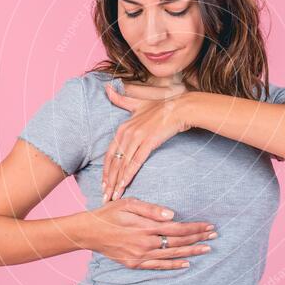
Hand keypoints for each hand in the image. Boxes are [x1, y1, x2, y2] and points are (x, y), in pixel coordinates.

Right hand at [84, 197, 216, 268]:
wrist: (88, 232)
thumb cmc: (108, 213)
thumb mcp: (128, 203)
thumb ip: (151, 209)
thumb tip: (172, 215)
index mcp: (146, 227)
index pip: (177, 229)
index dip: (195, 228)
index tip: (209, 225)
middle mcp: (145, 244)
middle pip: (178, 242)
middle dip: (198, 238)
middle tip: (215, 235)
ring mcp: (140, 256)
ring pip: (172, 255)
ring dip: (191, 252)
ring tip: (207, 248)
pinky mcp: (134, 263)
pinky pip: (158, 266)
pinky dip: (173, 266)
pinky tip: (186, 263)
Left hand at [101, 82, 191, 201]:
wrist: (181, 108)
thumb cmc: (161, 107)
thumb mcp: (138, 103)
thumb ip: (121, 99)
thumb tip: (107, 87)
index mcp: (123, 127)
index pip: (109, 153)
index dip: (105, 171)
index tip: (103, 184)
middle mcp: (126, 132)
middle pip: (113, 162)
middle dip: (108, 181)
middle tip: (105, 197)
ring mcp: (137, 137)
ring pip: (122, 164)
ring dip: (116, 182)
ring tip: (113, 197)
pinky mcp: (149, 142)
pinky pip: (135, 162)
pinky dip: (128, 174)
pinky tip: (124, 185)